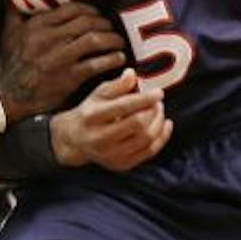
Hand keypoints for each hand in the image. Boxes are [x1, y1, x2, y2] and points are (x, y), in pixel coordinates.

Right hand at [0, 3, 128, 116]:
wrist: (8, 96)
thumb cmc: (10, 63)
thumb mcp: (8, 32)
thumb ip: (14, 10)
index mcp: (38, 25)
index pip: (72, 9)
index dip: (91, 10)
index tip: (98, 15)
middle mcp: (50, 38)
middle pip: (87, 22)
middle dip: (105, 23)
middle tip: (112, 28)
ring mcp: (61, 58)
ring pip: (95, 40)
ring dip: (112, 39)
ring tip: (119, 42)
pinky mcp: (69, 78)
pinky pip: (97, 64)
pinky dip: (112, 59)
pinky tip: (119, 59)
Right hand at [51, 69, 173, 170]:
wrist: (75, 141)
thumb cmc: (90, 113)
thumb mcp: (98, 94)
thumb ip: (117, 85)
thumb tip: (132, 75)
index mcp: (92, 117)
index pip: (124, 107)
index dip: (145, 99)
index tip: (158, 93)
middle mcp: (100, 138)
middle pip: (137, 124)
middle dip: (152, 111)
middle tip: (157, 102)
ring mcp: (111, 155)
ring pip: (146, 139)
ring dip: (159, 122)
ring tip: (159, 111)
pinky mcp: (121, 165)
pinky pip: (149, 152)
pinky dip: (162, 137)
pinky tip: (165, 124)